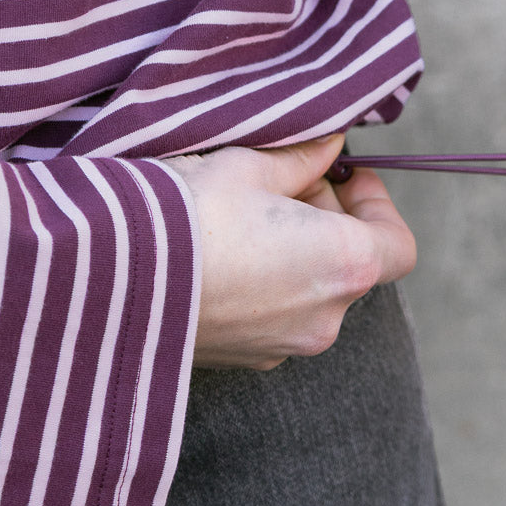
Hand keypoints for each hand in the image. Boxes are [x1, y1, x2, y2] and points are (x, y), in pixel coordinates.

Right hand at [165, 136, 416, 368]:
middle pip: (352, 265)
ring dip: (295, 254)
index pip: (399, 245)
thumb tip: (330, 145)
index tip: (344, 177)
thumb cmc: (187, 215)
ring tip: (243, 216)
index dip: (378, 206)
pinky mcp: (246, 360)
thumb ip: (303, 158)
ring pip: (310, 292)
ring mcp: (284, 347)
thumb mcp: (248, 167)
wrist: (106, 280)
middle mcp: (326, 318)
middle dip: (326, 220)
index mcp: (345, 265)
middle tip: (282, 182)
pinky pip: (274, 317)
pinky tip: (219, 256)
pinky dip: (264, 286)